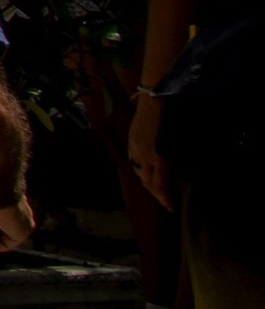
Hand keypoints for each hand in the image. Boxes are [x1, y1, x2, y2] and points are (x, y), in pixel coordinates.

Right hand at [131, 91, 175, 209]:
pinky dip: (141, 170)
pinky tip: (147, 170)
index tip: (170, 207)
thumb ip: (172, 162)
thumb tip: (174, 176)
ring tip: (157, 189)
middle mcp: (145, 155)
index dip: (164, 198)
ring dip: (148, 183)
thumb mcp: (177, 144)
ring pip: (139, 173)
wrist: (154, 101)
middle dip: (156, 194)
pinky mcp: (132, 141)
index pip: (158, 185)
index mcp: (158, 157)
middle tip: (165, 202)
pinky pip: (134, 162)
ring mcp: (136, 148)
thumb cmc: (172, 121)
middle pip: (147, 182)